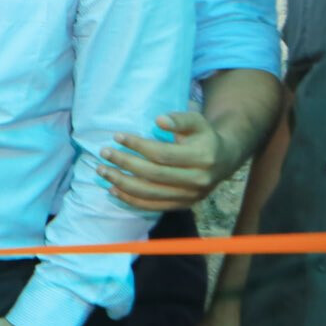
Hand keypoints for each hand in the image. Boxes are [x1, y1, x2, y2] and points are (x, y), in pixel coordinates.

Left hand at [101, 109, 229, 211]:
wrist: (223, 160)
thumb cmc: (203, 136)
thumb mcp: (197, 121)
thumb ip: (180, 119)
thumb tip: (159, 120)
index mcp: (203, 157)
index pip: (163, 154)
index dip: (138, 145)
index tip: (117, 136)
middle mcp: (198, 180)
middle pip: (153, 174)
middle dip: (125, 163)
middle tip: (104, 153)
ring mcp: (190, 196)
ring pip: (150, 193)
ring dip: (122, 183)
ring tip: (102, 171)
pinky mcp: (182, 205)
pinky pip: (152, 206)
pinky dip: (130, 200)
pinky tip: (113, 189)